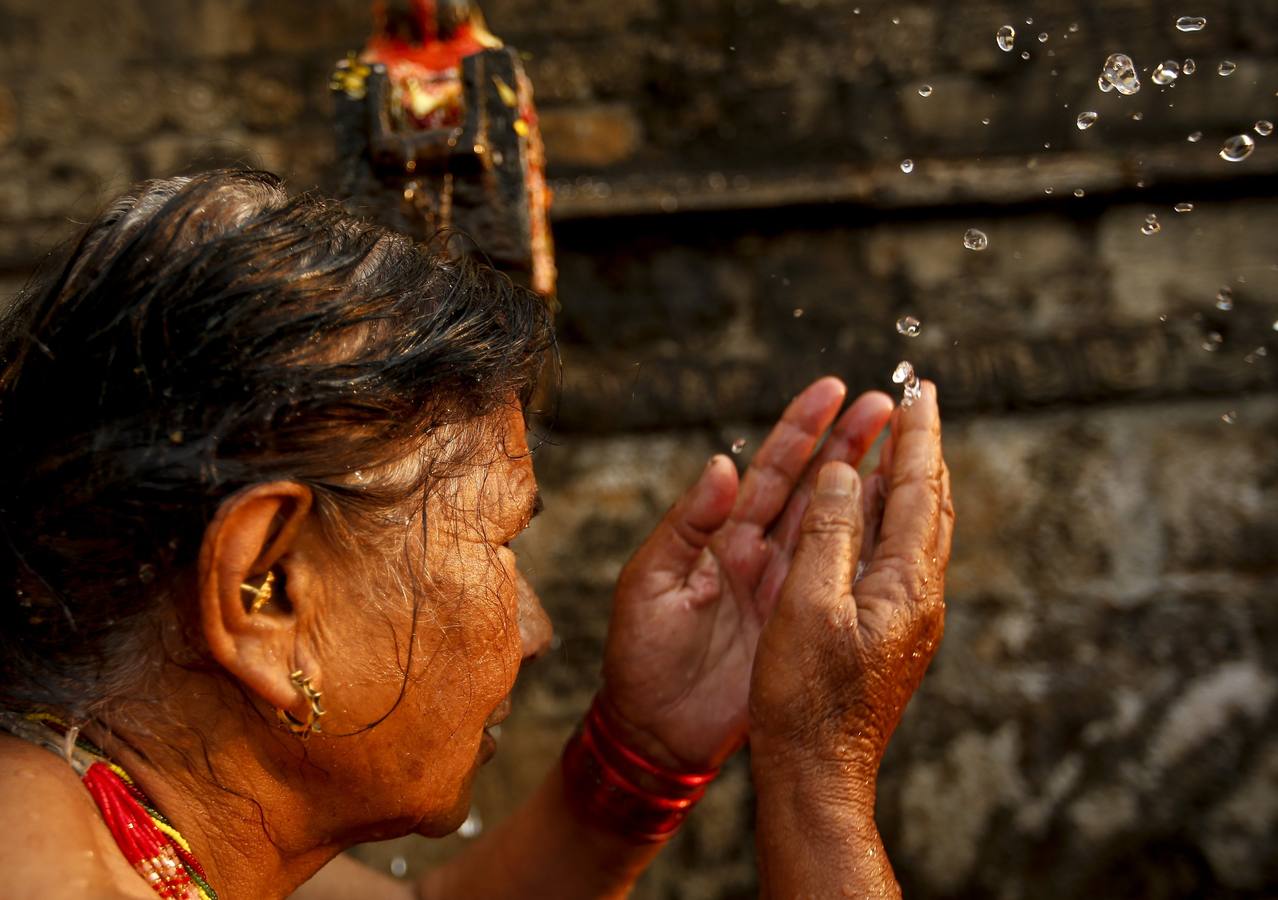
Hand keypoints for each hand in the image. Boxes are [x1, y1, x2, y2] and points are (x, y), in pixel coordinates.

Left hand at [599, 378, 894, 770]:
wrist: (654, 732)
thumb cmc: (639, 656)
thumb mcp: (649, 584)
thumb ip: (686, 525)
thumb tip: (722, 465)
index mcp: (721, 536)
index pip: (768, 471)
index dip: (801, 429)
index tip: (834, 389)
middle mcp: (759, 553)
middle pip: (814, 488)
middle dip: (850, 443)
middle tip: (889, 403)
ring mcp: (786, 589)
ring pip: (836, 527)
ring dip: (869, 485)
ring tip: (908, 448)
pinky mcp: (803, 627)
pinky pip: (843, 581)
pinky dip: (872, 550)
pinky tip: (899, 522)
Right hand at [748, 381, 951, 794]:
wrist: (817, 774)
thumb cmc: (804, 699)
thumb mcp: (806, 606)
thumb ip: (830, 535)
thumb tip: (847, 475)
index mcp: (905, 585)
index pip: (919, 489)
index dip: (917, 434)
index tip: (917, 386)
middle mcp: (919, 597)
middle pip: (931, 503)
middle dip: (923, 448)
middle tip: (916, 400)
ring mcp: (908, 618)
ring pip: (917, 530)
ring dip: (910, 479)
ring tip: (901, 442)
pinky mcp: (890, 634)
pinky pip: (898, 555)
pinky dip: (892, 516)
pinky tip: (875, 516)